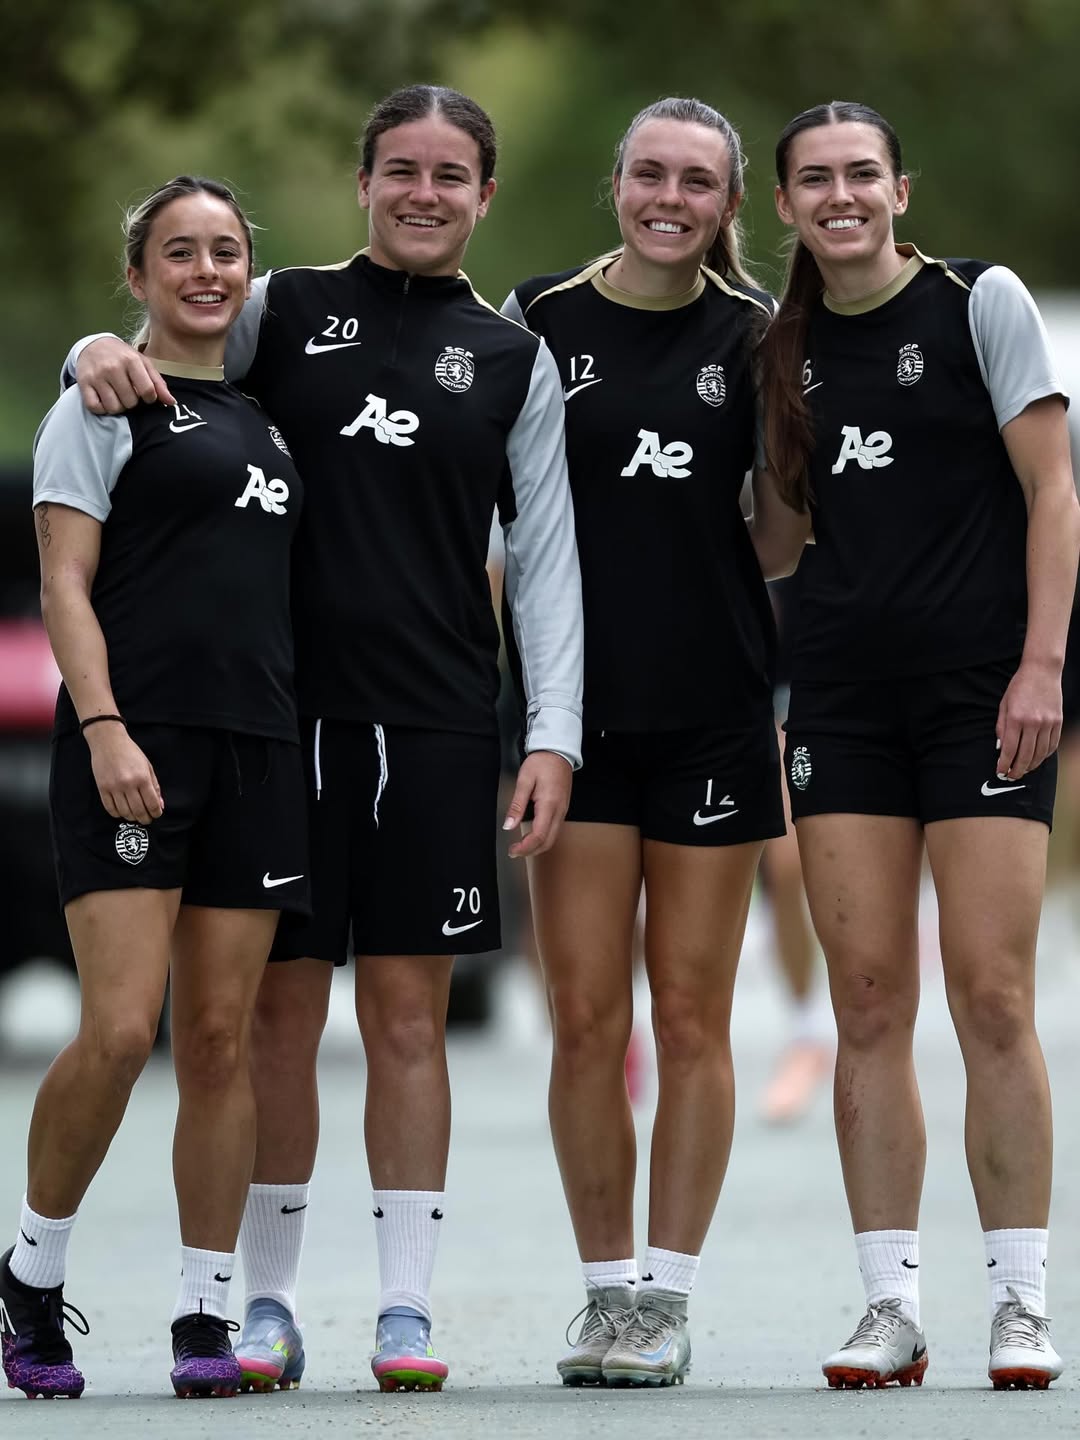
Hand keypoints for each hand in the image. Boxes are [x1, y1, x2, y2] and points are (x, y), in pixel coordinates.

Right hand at [77, 339, 174, 414]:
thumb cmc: (122, 357)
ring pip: (113, 407)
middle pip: (130, 402)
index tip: (145, 395)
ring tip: (117, 396)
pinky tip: (105, 400)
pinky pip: (95, 407)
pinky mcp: (84, 383)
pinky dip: (101, 408)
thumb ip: (158, 383)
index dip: (149, 398)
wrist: (93, 345)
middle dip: (132, 402)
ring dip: (118, 407)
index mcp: (131, 361)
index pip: (148, 391)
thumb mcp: (143, 363)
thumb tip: (171, 402)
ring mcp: (97, 376)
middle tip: (128, 393)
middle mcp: (113, 368)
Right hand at [85, 724, 164, 823]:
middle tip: (147, 819)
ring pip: (124, 812)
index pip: (152, 803)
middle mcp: (128, 784)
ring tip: (135, 816)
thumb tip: (160, 804)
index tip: (156, 814)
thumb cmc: (131, 752)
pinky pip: (110, 808)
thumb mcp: (148, 766)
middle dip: (145, 819)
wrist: (108, 741)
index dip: (156, 813)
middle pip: (138, 811)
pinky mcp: (102, 788)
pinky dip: (117, 814)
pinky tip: (122, 812)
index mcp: (142, 778)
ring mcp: (114, 787)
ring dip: (131, 818)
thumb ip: (155, 786)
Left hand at [502, 751, 571, 858]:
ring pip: (552, 838)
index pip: (539, 836)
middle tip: (514, 851)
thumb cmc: (542, 762)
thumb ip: (517, 805)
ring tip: (521, 846)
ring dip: (537, 847)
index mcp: (549, 805)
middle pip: (547, 842)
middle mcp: (559, 811)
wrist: (558, 752)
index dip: (525, 847)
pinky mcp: (562, 809)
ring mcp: (563, 811)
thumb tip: (509, 824)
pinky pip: (554, 830)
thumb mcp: (524, 780)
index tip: (512, 849)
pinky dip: (543, 839)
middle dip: (530, 851)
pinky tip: (532, 836)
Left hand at [995, 658, 1062, 779]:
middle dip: (1017, 770)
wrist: (1042, 671)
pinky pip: (1052, 745)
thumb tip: (1001, 748)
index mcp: (1016, 718)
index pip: (1009, 749)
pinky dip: (1044, 755)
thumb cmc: (1019, 687)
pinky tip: (1037, 759)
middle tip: (1011, 776)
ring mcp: (1048, 723)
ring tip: (1023, 770)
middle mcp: (1033, 723)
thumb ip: (1001, 727)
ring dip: (1031, 765)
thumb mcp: (1004, 705)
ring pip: (1040, 753)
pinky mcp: (1058, 722)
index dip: (1004, 764)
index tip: (1000, 771)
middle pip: (1025, 755)